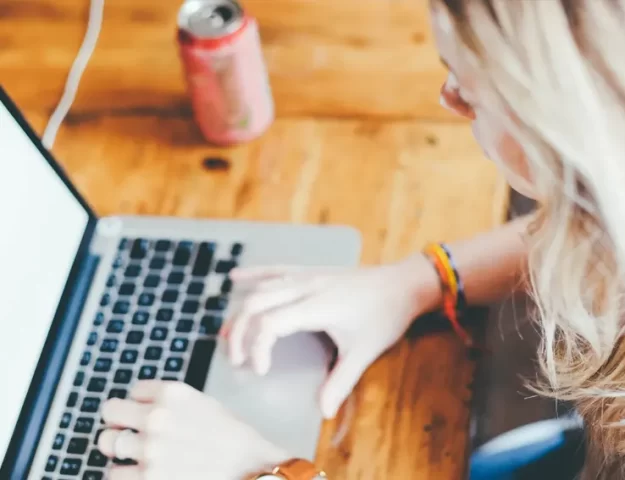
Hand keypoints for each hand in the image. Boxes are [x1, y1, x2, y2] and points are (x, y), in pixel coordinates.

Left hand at [98, 381, 288, 479]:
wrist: (248, 467)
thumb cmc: (230, 436)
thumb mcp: (200, 403)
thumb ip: (168, 402)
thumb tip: (138, 406)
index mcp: (171, 394)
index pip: (133, 390)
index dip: (141, 402)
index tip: (149, 411)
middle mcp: (156, 418)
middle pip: (110, 412)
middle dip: (120, 422)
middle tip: (130, 431)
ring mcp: (149, 450)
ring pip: (107, 443)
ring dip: (120, 449)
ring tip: (137, 453)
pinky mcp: (147, 479)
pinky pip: (114, 474)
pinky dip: (125, 474)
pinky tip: (142, 472)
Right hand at [223, 254, 440, 418]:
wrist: (404, 283)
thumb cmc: (385, 316)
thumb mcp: (364, 351)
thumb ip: (341, 381)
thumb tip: (323, 412)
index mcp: (316, 306)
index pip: (270, 323)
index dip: (258, 348)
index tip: (260, 372)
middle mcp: (305, 286)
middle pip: (257, 304)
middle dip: (240, 332)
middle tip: (237, 361)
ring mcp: (307, 275)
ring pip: (262, 288)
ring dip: (242, 311)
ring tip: (228, 334)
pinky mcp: (311, 271)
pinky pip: (276, 269)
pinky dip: (253, 274)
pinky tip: (235, 278)